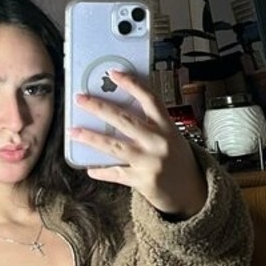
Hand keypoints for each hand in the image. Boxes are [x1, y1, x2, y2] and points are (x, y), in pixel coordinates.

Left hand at [69, 71, 206, 216]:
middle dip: (99, 107)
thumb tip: (114, 113)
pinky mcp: (142, 180)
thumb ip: (149, 125)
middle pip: (125, 119)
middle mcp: (159, 142)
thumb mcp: (171, 137)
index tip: (114, 74)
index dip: (131, 84)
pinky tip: (89, 168)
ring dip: (91, 138)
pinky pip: (116, 173)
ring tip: (74, 131)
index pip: (149, 99)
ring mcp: (150, 162)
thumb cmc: (177, 160)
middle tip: (81, 99)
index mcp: (167, 126)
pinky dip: (101, 171)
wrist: (191, 191)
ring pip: (115, 146)